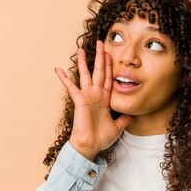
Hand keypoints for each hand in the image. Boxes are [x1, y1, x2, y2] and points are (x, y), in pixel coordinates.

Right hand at [54, 40, 131, 159]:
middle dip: (100, 57)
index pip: (108, 79)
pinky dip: (65, 79)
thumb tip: (131, 114)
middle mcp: (95, 96)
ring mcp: (87, 97)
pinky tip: (59, 69)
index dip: (110, 67)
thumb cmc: (101, 138)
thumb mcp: (118, 127)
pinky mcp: (79, 101)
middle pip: (99, 72)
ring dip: (83, 62)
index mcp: (104, 100)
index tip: (110, 54)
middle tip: (100, 43)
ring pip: (86, 75)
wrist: (90, 146)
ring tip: (81, 49)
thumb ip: (124, 119)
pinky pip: (71, 87)